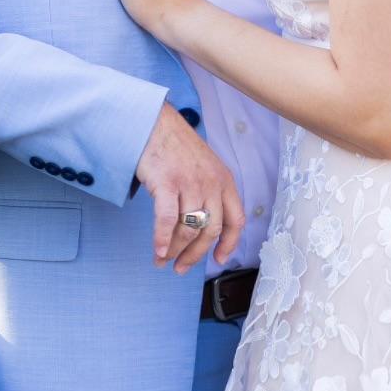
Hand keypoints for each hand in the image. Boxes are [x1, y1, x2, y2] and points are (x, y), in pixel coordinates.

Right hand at [134, 102, 244, 271]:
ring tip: (163, 260)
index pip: (236, 220)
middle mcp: (212, 183)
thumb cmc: (176, 145)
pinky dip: (162, 240)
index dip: (229, 244)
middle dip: (196, 255)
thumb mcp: (205, 166)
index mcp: (224, 180)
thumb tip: (202, 226)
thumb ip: (209, 191)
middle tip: (182, 268)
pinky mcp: (167, 183)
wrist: (154, 122)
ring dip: (176, 251)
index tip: (219, 259)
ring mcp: (190, 183)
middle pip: (211, 231)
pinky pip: (167, 221)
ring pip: (189, 230)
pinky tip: (157, 252)